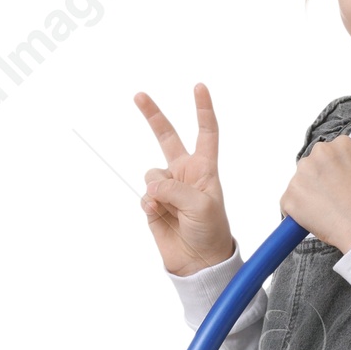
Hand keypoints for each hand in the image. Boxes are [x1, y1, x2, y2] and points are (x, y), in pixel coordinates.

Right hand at [136, 83, 234, 273]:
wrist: (200, 262)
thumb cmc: (211, 232)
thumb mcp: (202, 206)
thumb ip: (175, 189)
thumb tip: (151, 186)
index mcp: (204, 169)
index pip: (206, 133)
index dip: (202, 110)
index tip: (199, 87)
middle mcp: (184, 174)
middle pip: (167, 137)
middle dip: (153, 116)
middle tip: (138, 95)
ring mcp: (167, 188)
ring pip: (151, 174)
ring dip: (157, 189)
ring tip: (170, 208)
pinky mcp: (153, 204)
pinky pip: (144, 195)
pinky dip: (149, 204)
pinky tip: (160, 216)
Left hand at [281, 135, 350, 252]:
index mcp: (342, 144)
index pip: (333, 153)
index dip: (338, 170)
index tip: (342, 183)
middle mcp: (318, 153)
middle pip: (314, 164)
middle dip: (321, 179)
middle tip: (334, 198)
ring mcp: (300, 175)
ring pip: (301, 184)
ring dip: (309, 195)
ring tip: (328, 212)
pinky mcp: (289, 196)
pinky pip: (289, 203)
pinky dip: (298, 213)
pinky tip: (315, 221)